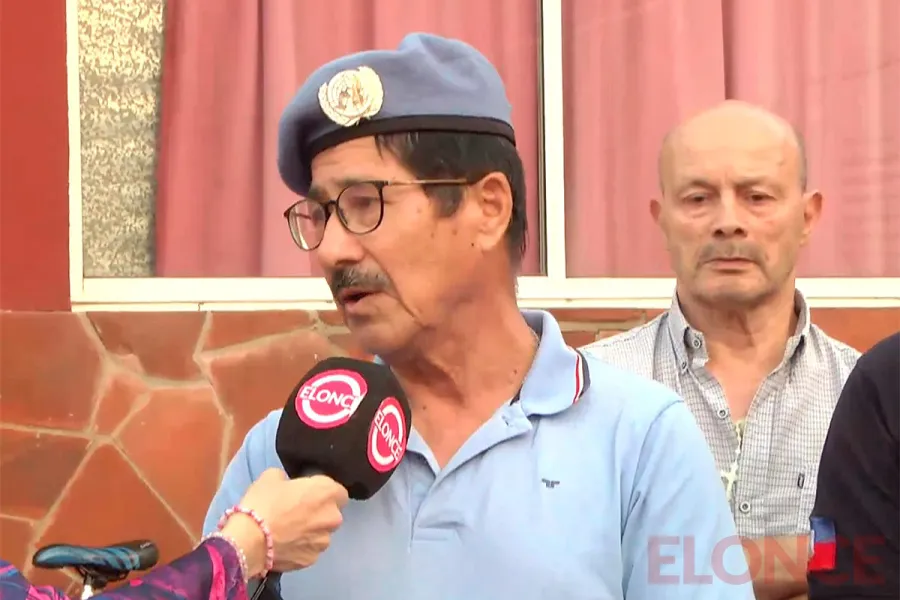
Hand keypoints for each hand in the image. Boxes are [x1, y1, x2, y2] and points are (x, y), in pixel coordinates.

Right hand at [221, 468, 348, 574]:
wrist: (249, 538)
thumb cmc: (264, 502)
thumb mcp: (272, 477)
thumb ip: (288, 479)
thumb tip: (288, 485)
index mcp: (327, 493)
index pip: (338, 491)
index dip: (323, 492)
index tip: (309, 494)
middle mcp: (333, 518)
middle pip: (332, 514)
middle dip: (319, 513)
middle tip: (297, 512)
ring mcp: (323, 542)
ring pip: (322, 534)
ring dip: (311, 532)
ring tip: (289, 532)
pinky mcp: (311, 560)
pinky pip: (309, 550)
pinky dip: (301, 548)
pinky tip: (285, 545)